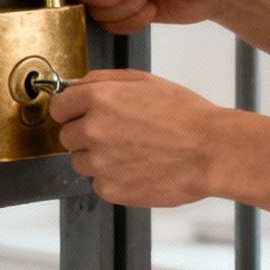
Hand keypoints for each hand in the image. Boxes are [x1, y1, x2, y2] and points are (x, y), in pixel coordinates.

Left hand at [48, 69, 228, 206]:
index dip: (70, 111)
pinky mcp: (110, 189)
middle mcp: (93, 130)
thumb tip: (77, 85)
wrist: (211, 151)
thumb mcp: (145, 81)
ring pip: (80, 162)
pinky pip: (98, 183)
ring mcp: (100, 162)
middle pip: (67, 137)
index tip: (78, 115)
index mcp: (98, 99)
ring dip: (98, 158)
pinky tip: (137, 168)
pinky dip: (112, 178)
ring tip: (131, 152)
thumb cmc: (185, 115)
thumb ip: (104, 80)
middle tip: (116, 134)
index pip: (58, 107)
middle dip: (85, 135)